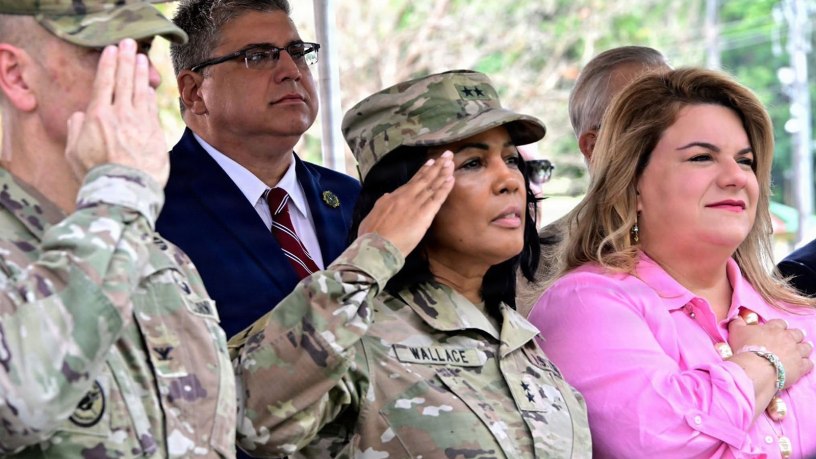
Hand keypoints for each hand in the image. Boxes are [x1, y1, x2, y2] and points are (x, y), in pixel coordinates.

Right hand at [65, 39, 168, 186]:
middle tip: (129, 44)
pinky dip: (151, 95)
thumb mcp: (74, 151)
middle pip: (124, 81)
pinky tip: (151, 87)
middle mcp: (120, 114)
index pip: (104, 83)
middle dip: (127, 60)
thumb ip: (76, 129)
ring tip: (142, 58)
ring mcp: (140, 122)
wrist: (125, 189)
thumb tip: (82, 116)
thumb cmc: (96, 173)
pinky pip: (152, 108)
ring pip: (141, 91)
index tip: (112, 51)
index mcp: (98, 116)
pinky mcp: (155, 133)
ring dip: (141, 73)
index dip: (109, 64)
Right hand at [358, 151, 454, 256]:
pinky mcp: (424, 215)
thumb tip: (387, 196)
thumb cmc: (371, 235)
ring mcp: (416, 204)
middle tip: (447, 155)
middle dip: (437, 166)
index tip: (431, 162)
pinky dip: (445, 188)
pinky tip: (451, 179)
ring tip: (451, 162)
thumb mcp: (373, 215)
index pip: (412, 181)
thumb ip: (381, 204)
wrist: (376, 246)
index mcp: (393, 197)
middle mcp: (406, 197)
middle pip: (425, 179)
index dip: (423, 171)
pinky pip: (437, 199)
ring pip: (432, 186)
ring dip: (443, 173)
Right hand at [728, 317, 813, 388]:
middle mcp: (787, 338)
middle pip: (796, 333)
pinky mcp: (800, 367)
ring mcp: (796, 352)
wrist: (756, 368)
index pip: (780, 323)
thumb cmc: (745, 348)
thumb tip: (737, 317)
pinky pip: (808, 363)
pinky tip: (805, 363)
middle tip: (795, 337)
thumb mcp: (736, 331)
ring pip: (805, 347)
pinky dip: (807, 363)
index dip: (780, 325)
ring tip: (805, 347)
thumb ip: (737, 323)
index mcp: (773, 329)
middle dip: (796, 335)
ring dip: (805, 347)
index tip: (780, 328)